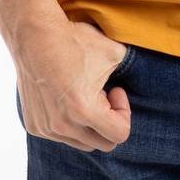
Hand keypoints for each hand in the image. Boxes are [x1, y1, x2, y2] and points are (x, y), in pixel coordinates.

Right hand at [13, 17, 131, 150]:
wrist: (34, 35)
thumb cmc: (75, 41)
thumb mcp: (114, 53)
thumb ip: (131, 73)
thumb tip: (145, 80)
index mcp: (84, 111)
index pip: (119, 135)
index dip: (124, 112)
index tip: (115, 91)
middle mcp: (63, 126)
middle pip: (102, 144)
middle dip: (108, 121)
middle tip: (102, 93)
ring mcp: (45, 128)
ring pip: (81, 142)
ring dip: (89, 123)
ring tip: (84, 93)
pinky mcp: (33, 126)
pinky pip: (61, 136)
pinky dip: (69, 122)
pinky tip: (66, 95)